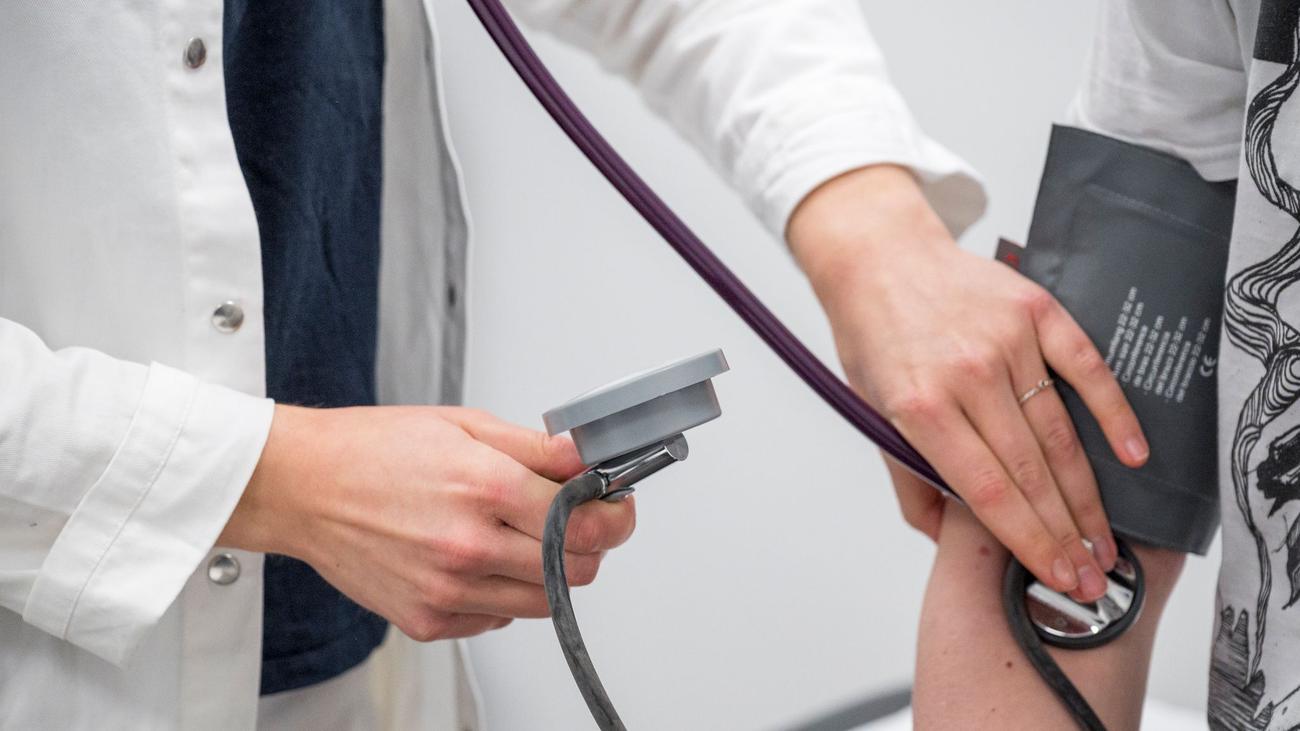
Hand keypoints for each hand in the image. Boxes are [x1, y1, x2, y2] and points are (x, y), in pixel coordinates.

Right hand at [219, 405, 635, 640]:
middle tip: (578, 518)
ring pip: (543, 602)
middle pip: (578, 570)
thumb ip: (535, 448)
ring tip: (525, 536)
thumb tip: (586, 457)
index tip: (616, 504)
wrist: (302, 485)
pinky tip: (482, 558)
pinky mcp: (428, 620)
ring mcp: (448, 592)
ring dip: (550, 572)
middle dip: (590, 543)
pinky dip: (503, 594)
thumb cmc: (374, 449)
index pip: (587, 523)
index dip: (616, 514)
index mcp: (485, 489)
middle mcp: (469, 547)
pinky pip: (497, 620)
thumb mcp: (465, 424)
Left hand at [788, 165, 1148, 600]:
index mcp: (919, 406)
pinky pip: (1086, 367)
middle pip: (1031, 470)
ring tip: (1105, 538)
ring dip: (1088, 493)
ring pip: (1059, 431)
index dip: (1029, 540)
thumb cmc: (874, 337)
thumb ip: (910, 477)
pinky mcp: (1035, 310)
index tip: (1058, 576)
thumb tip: (944, 534)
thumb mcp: (871, 411)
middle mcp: (966, 374)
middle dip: (1066, 533)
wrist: (879, 257)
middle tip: (1093, 575)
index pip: (987, 491)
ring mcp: (1005, 339)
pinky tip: (1133, 455)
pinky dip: (1113, 412)